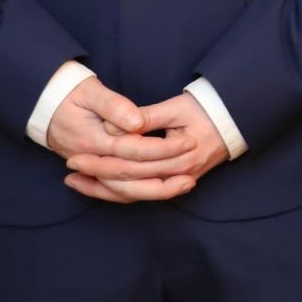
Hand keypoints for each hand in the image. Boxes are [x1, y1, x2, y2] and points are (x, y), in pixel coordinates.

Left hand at [62, 88, 229, 202]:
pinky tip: (98, 186)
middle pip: (130, 182)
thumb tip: (113, 129)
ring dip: (103, 189)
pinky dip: (118, 191)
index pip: (132, 165)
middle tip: (69, 166)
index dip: (102, 161)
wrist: (232, 119)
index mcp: (179, 157)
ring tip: (75, 181)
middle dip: (97, 175)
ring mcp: (177, 182)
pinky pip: (142, 193)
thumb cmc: (204, 109)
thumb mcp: (175, 108)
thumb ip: (145, 118)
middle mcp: (178, 176)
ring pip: (134, 193)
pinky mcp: (174, 183)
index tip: (76, 154)